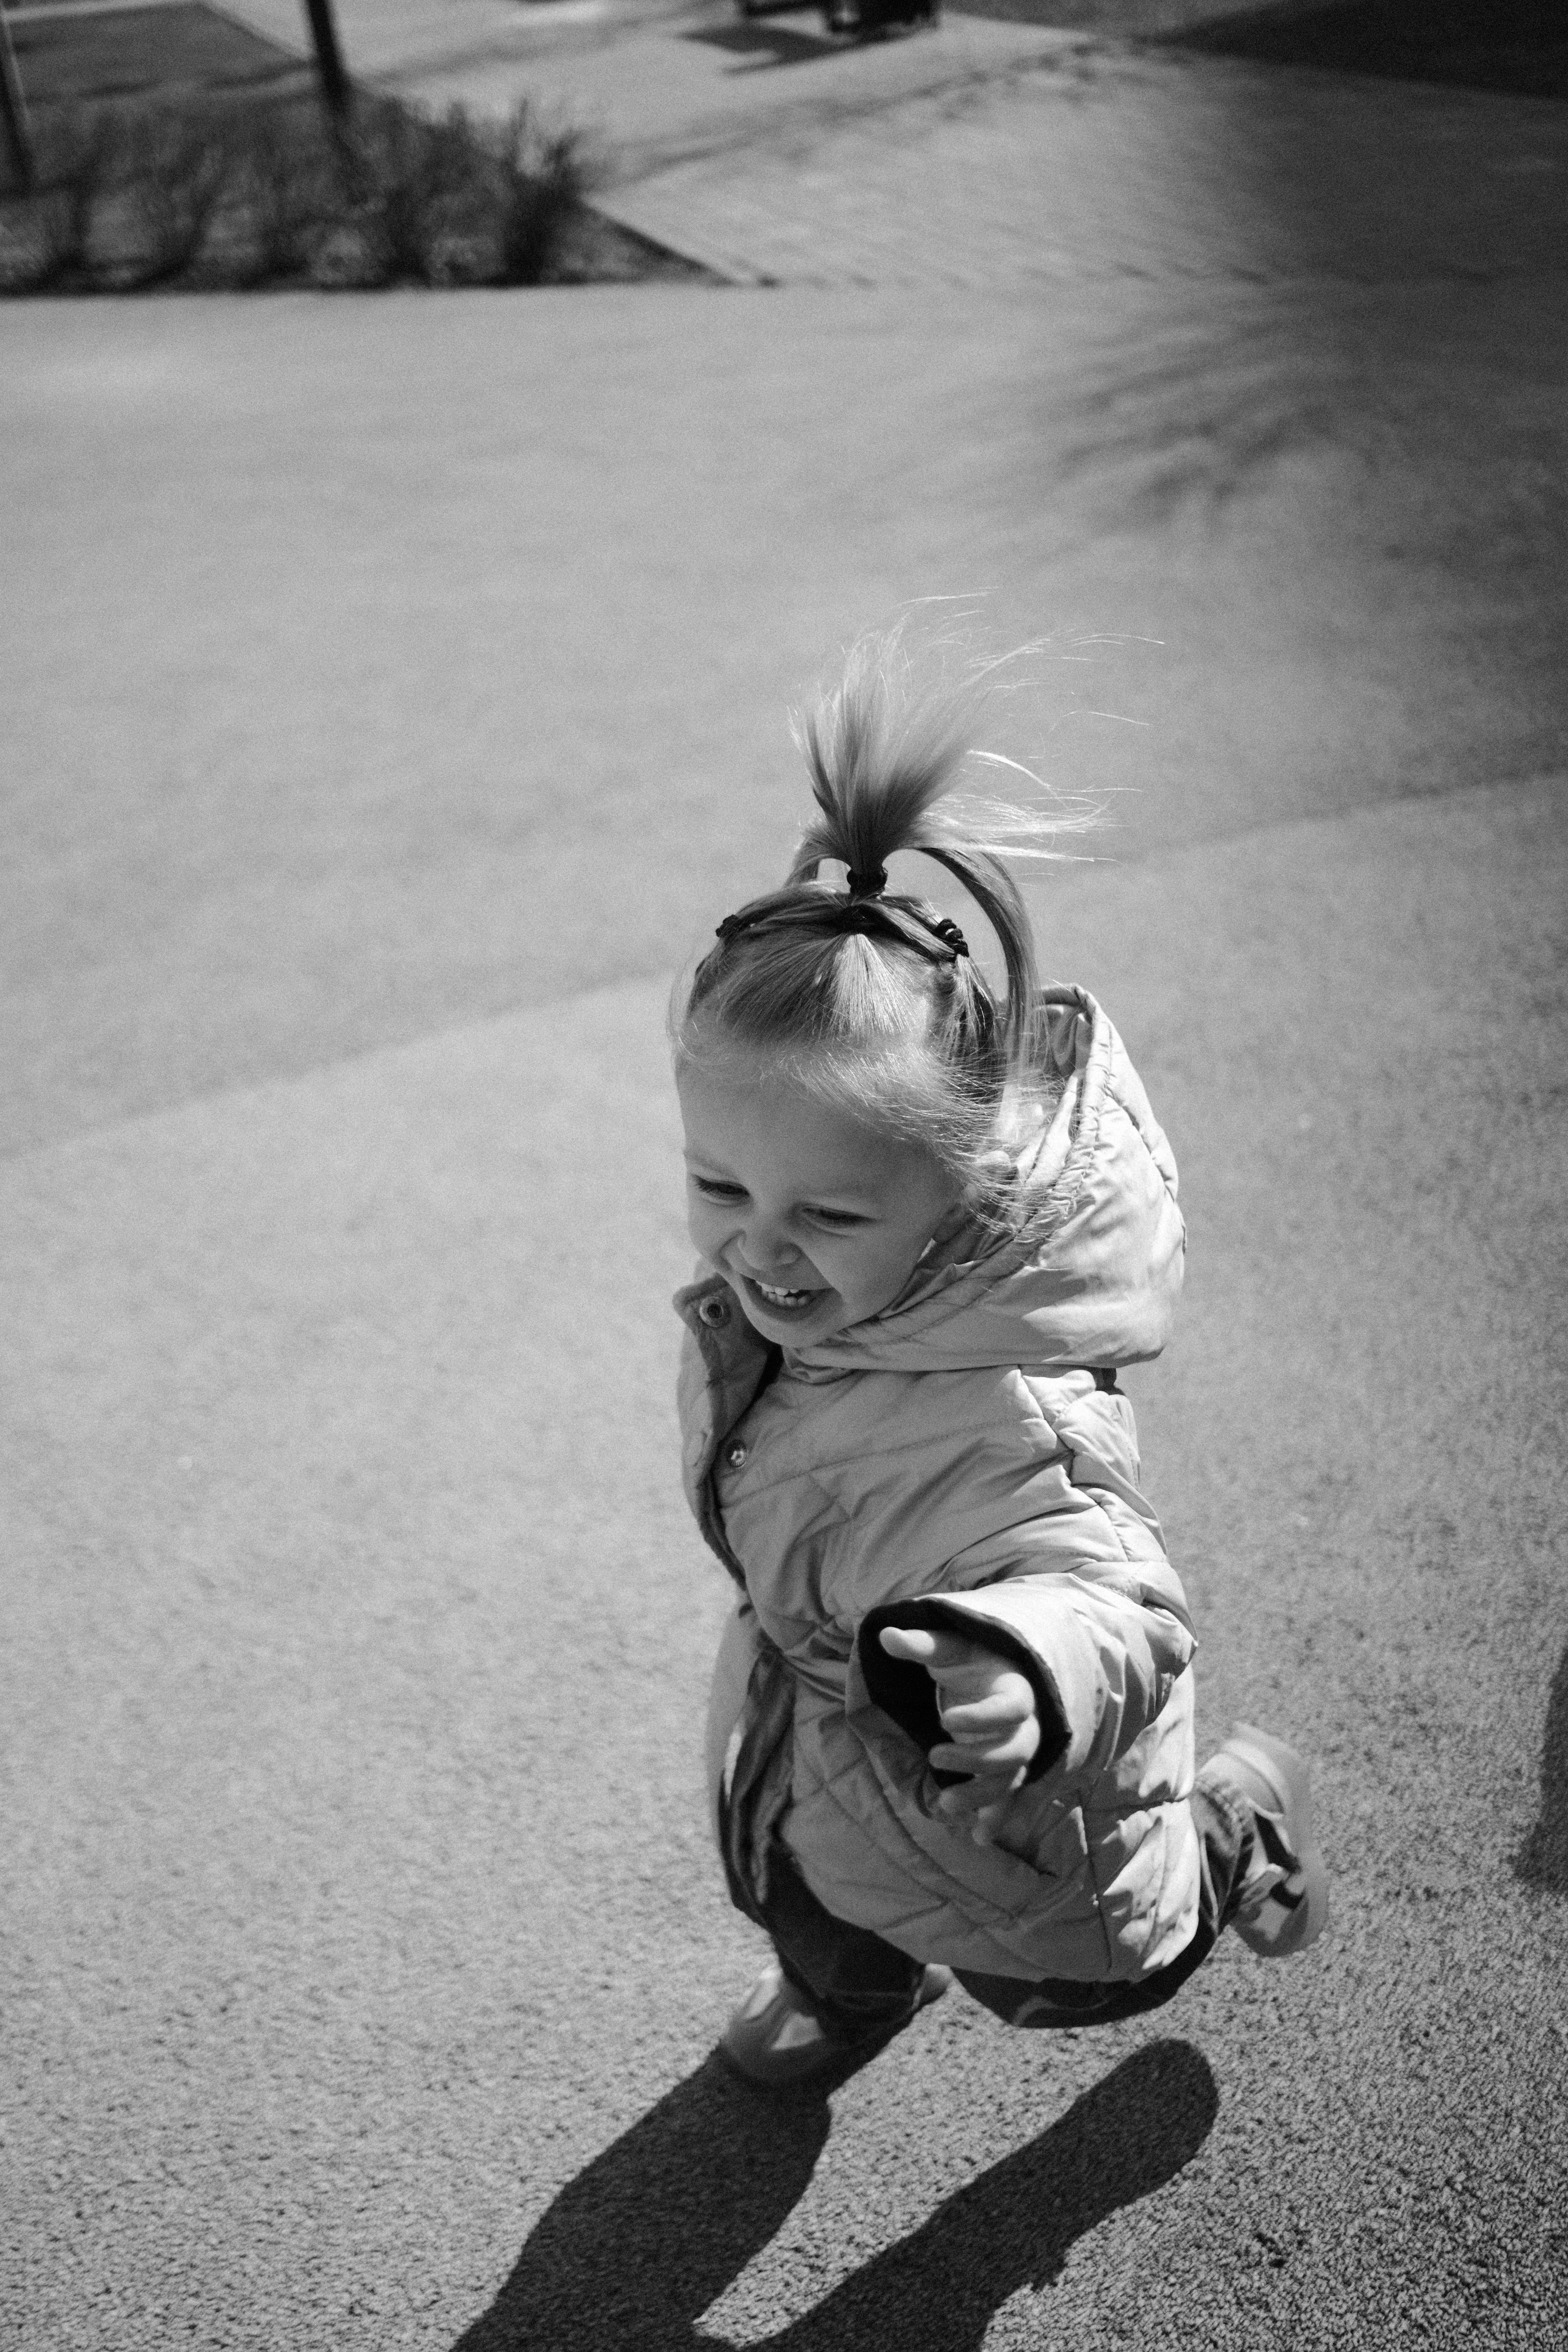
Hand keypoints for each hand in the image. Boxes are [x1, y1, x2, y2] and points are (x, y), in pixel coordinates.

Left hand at [878, 1624, 1039, 1838]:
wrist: (992, 1672)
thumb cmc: (970, 1657)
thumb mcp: (948, 1647)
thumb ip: (921, 1644)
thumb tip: (885, 1636)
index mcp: (1016, 1688)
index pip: (1013, 1707)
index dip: (984, 1717)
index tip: (946, 1720)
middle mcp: (1026, 1723)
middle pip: (1016, 1749)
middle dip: (978, 1760)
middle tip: (934, 1756)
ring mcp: (1018, 1749)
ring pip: (1012, 1779)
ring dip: (982, 1796)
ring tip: (945, 1805)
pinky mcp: (1008, 1769)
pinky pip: (1010, 1798)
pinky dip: (998, 1818)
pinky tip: (979, 1838)